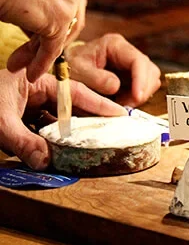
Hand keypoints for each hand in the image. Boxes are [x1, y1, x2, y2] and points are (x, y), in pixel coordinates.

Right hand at [0, 0, 87, 81]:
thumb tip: (36, 9)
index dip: (53, 13)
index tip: (40, 27)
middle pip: (69, 14)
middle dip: (47, 35)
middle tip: (31, 48)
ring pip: (61, 32)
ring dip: (39, 51)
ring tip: (19, 62)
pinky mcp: (60, 19)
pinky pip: (53, 47)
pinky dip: (41, 62)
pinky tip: (31, 72)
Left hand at [0, 68, 124, 170]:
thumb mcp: (0, 124)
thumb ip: (23, 142)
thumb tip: (47, 162)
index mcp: (33, 82)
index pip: (73, 91)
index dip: (98, 104)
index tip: (119, 115)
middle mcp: (31, 93)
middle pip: (68, 107)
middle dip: (88, 120)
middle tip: (113, 133)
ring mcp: (23, 108)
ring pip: (54, 122)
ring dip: (69, 135)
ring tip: (92, 147)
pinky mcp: (16, 123)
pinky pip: (39, 132)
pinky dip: (49, 143)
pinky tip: (60, 155)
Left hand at [65, 34, 161, 106]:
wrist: (64, 69)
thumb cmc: (70, 66)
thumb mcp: (78, 71)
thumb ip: (96, 78)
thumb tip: (116, 86)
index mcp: (115, 45)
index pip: (138, 60)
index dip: (141, 79)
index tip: (137, 97)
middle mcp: (127, 52)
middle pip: (150, 70)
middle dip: (142, 89)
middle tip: (127, 105)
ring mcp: (131, 65)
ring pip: (150, 80)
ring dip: (140, 95)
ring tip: (121, 103)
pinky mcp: (131, 77)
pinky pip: (143, 88)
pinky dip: (136, 98)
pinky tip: (122, 102)